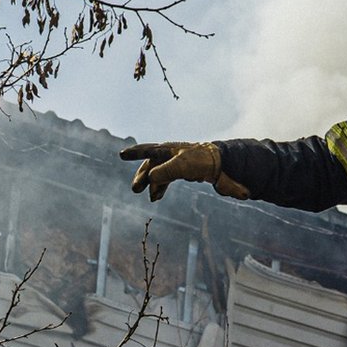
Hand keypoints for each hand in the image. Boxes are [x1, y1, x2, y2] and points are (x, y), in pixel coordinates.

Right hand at [119, 142, 248, 201]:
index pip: (148, 150)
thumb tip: (150, 179)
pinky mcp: (187, 172)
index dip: (135, 153)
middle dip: (142, 176)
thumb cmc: (202, 161)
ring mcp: (179, 163)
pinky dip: (161, 188)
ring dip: (152, 185)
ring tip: (150, 197)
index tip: (122, 155)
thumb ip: (164, 172)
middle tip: (135, 189)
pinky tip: (157, 197)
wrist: (224, 165)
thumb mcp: (181, 166)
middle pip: (152, 164)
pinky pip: (168, 179)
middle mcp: (172, 154)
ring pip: (159, 174)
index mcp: (169, 149)